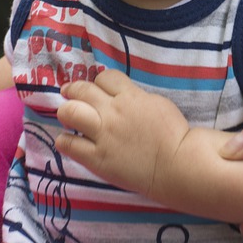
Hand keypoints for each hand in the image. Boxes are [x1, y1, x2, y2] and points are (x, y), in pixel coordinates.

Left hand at [56, 70, 190, 198]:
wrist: (177, 165)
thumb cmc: (173, 133)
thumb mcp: (157, 102)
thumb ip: (135, 97)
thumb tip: (120, 96)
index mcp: (130, 97)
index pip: (105, 77)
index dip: (100, 81)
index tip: (99, 89)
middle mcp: (112, 112)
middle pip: (82, 90)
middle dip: (74, 90)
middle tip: (70, 93)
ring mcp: (103, 135)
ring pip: (71, 112)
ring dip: (66, 111)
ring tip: (67, 114)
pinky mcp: (97, 158)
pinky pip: (70, 145)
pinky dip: (65, 140)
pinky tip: (68, 141)